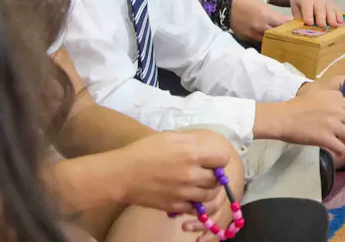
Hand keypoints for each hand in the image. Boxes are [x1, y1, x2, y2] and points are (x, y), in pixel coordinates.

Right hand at [114, 130, 236, 214]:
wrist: (122, 174)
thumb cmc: (143, 151)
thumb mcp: (170, 137)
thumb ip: (192, 141)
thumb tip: (206, 146)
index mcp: (192, 154)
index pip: (222, 159)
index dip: (219, 159)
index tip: (213, 160)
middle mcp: (191, 174)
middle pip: (218, 179)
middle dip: (215, 175)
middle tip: (208, 173)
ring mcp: (183, 192)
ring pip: (209, 196)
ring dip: (209, 190)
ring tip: (201, 186)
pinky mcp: (174, 206)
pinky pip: (195, 208)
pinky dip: (196, 204)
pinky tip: (189, 196)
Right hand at [228, 0, 290, 41]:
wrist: (225, 5)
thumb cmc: (244, 0)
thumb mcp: (261, 4)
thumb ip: (271, 14)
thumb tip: (282, 21)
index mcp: (265, 15)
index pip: (283, 23)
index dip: (291, 26)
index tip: (298, 28)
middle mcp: (260, 26)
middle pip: (277, 34)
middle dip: (285, 35)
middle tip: (293, 36)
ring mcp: (252, 34)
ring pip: (268, 40)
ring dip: (275, 40)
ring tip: (282, 41)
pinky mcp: (246, 38)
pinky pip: (258, 42)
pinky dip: (264, 41)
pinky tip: (269, 42)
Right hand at [265, 82, 344, 154]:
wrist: (283, 117)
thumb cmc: (297, 106)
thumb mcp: (319, 95)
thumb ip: (334, 99)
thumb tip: (344, 106)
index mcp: (337, 98)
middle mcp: (338, 110)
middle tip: (342, 133)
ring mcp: (332, 125)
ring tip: (338, 142)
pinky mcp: (325, 138)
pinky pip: (341, 148)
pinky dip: (339, 151)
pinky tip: (335, 151)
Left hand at [287, 0, 342, 27]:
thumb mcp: (294, 5)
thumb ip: (298, 16)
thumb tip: (302, 27)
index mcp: (306, 0)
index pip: (307, 9)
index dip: (308, 16)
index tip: (310, 23)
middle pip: (320, 9)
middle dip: (322, 18)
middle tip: (323, 26)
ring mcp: (325, 0)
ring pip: (330, 9)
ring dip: (332, 17)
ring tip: (334, 25)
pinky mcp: (331, 2)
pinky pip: (336, 8)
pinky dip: (339, 15)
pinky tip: (341, 22)